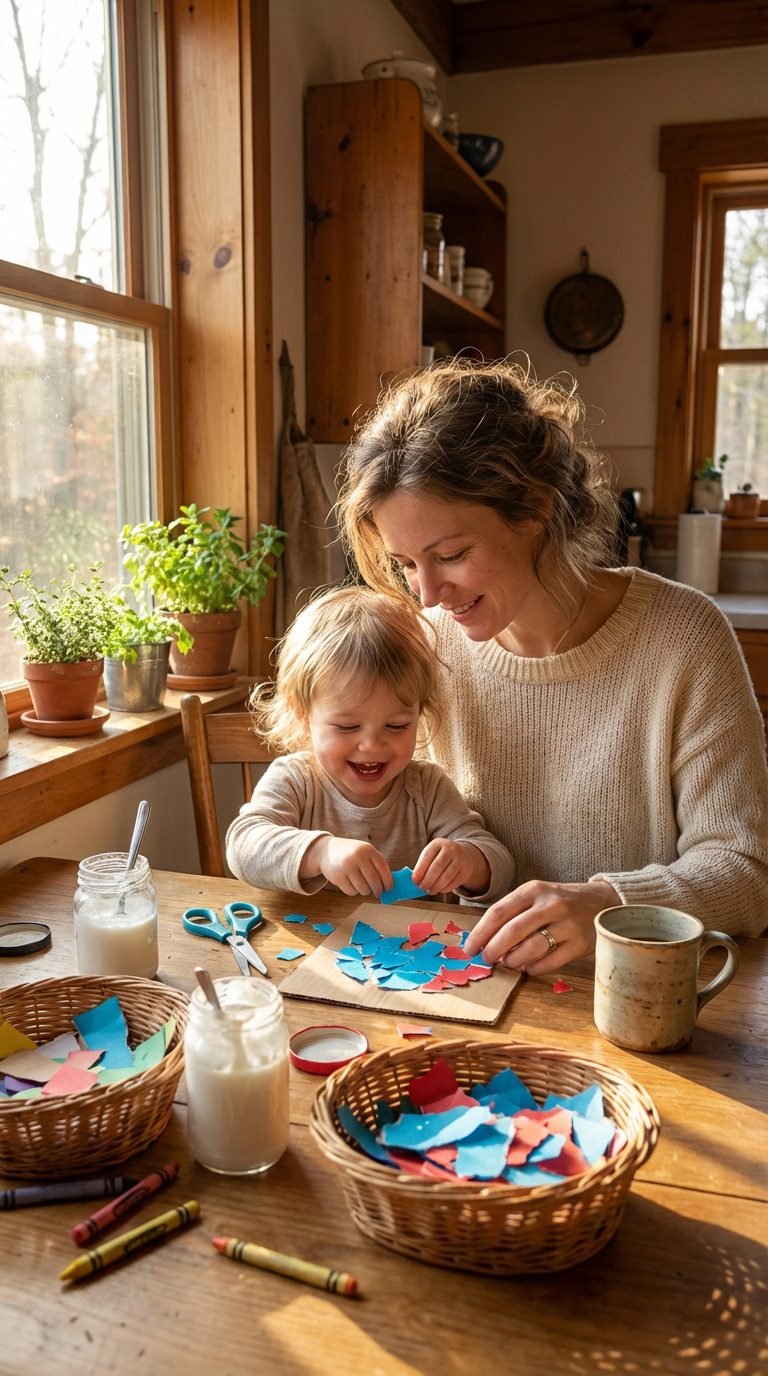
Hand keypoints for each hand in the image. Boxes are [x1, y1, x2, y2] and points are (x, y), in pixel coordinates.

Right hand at [307, 836, 392, 897]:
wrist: (328, 850)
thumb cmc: (353, 854)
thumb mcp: (365, 853)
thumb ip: (376, 865)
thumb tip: (389, 885)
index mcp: (368, 850)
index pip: (382, 868)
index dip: (388, 880)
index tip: (389, 888)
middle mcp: (357, 857)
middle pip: (373, 880)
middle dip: (378, 890)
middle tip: (378, 893)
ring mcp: (346, 867)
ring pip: (363, 889)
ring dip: (366, 891)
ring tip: (364, 886)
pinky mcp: (337, 877)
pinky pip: (351, 892)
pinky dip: (354, 891)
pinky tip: (352, 884)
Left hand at [411, 839, 489, 896]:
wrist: (462, 854)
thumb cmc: (440, 857)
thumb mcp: (432, 855)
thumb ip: (423, 865)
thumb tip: (416, 881)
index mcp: (438, 843)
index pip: (427, 856)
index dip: (420, 869)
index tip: (414, 880)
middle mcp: (451, 849)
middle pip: (438, 866)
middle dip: (428, 879)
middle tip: (421, 888)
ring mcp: (460, 859)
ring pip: (447, 875)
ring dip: (436, 886)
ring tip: (430, 891)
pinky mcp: (465, 870)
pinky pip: (455, 882)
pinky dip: (446, 888)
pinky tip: (440, 890)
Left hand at [462, 879, 620, 972]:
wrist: (601, 901)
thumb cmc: (559, 902)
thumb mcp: (536, 896)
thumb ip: (513, 913)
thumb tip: (483, 940)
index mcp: (533, 890)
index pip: (499, 912)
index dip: (481, 933)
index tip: (469, 948)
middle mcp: (550, 904)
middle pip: (513, 930)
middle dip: (494, 949)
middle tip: (486, 960)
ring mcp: (567, 923)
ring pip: (532, 947)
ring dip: (514, 960)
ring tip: (508, 964)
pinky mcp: (580, 942)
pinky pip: (551, 961)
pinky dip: (535, 968)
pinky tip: (528, 968)